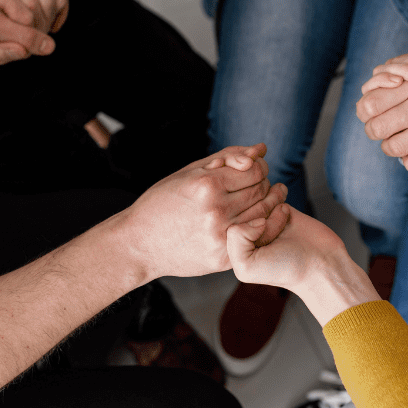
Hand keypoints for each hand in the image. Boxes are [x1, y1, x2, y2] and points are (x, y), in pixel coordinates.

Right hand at [118, 144, 287, 279]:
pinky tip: (252, 219)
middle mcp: (216, 211)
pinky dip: (259, 226)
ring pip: (263, 214)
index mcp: (207, 185)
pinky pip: (255, 238)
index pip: (255, 170)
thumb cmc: (163, 202)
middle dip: (263, 184)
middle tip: (256, 184)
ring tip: (257, 200)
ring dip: (266, 204)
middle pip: (261, 191)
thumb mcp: (189, 172)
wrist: (140, 243)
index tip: (254, 169)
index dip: (259, 167)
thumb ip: (228, 157)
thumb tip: (261, 150)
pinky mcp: (223, 258)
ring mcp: (221, 237)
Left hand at [228, 206, 379, 325]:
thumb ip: (234, 239)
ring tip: (282, 220)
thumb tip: (253, 215)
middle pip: (238, 204)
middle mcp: (244, 230)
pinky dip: (278, 195)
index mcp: (231, 246)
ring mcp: (260, 216)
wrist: (321, 262)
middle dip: (260, 216)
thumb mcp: (245, 267)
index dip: (245, 226)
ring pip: (253, 194)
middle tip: (275, 234)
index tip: (262, 242)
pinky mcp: (277, 205)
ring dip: (270, 204)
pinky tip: (286, 212)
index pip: (224, 219)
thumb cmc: (284, 269)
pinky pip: (269, 188)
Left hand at [356, 48, 407, 172]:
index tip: (373, 115)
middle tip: (383, 132)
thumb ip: (400, 67)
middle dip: (375, 132)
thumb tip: (373, 83)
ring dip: (392, 149)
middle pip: (378, 128)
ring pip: (396, 148)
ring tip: (398, 144)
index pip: (371, 104)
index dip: (366, 113)